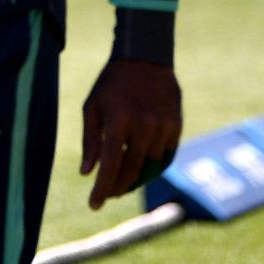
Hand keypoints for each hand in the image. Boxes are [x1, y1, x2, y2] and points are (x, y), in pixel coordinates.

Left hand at [80, 58, 181, 210]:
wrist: (144, 58)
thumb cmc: (111, 84)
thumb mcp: (92, 107)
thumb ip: (90, 141)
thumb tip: (87, 173)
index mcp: (118, 121)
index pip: (110, 165)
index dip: (102, 189)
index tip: (94, 205)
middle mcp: (143, 126)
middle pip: (131, 171)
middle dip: (117, 187)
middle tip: (107, 194)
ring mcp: (163, 127)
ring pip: (149, 166)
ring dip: (135, 177)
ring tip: (121, 181)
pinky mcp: (176, 127)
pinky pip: (164, 156)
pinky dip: (151, 164)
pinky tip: (140, 165)